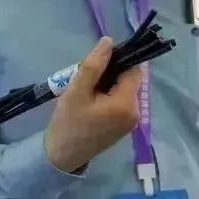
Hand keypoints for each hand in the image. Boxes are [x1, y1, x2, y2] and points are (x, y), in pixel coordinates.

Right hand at [44, 37, 142, 173]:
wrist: (62, 156)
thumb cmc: (69, 122)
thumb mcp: (77, 90)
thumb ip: (94, 65)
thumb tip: (109, 41)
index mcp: (128, 103)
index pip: (133, 70)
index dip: (119, 59)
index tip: (99, 59)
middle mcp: (136, 112)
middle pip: (129, 79)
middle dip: (111, 72)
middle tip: (86, 75)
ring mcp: (131, 121)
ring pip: (124, 89)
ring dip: (108, 83)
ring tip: (86, 87)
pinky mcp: (124, 126)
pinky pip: (121, 101)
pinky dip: (108, 95)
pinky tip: (91, 98)